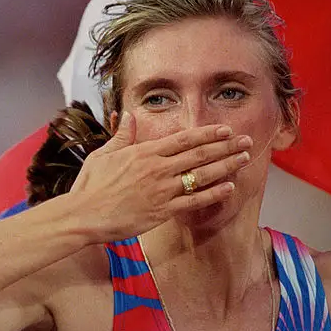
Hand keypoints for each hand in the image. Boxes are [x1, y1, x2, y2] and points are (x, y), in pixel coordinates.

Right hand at [67, 111, 251, 242]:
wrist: (83, 215)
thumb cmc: (91, 185)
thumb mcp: (104, 154)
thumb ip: (122, 135)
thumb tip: (129, 115)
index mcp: (145, 152)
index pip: (184, 139)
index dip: (208, 133)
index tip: (226, 129)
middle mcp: (158, 169)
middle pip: (200, 154)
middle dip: (226, 146)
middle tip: (247, 141)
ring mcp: (162, 191)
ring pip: (202, 176)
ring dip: (226, 166)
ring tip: (244, 159)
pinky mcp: (162, 212)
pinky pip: (194, 202)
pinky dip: (213, 194)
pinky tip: (230, 188)